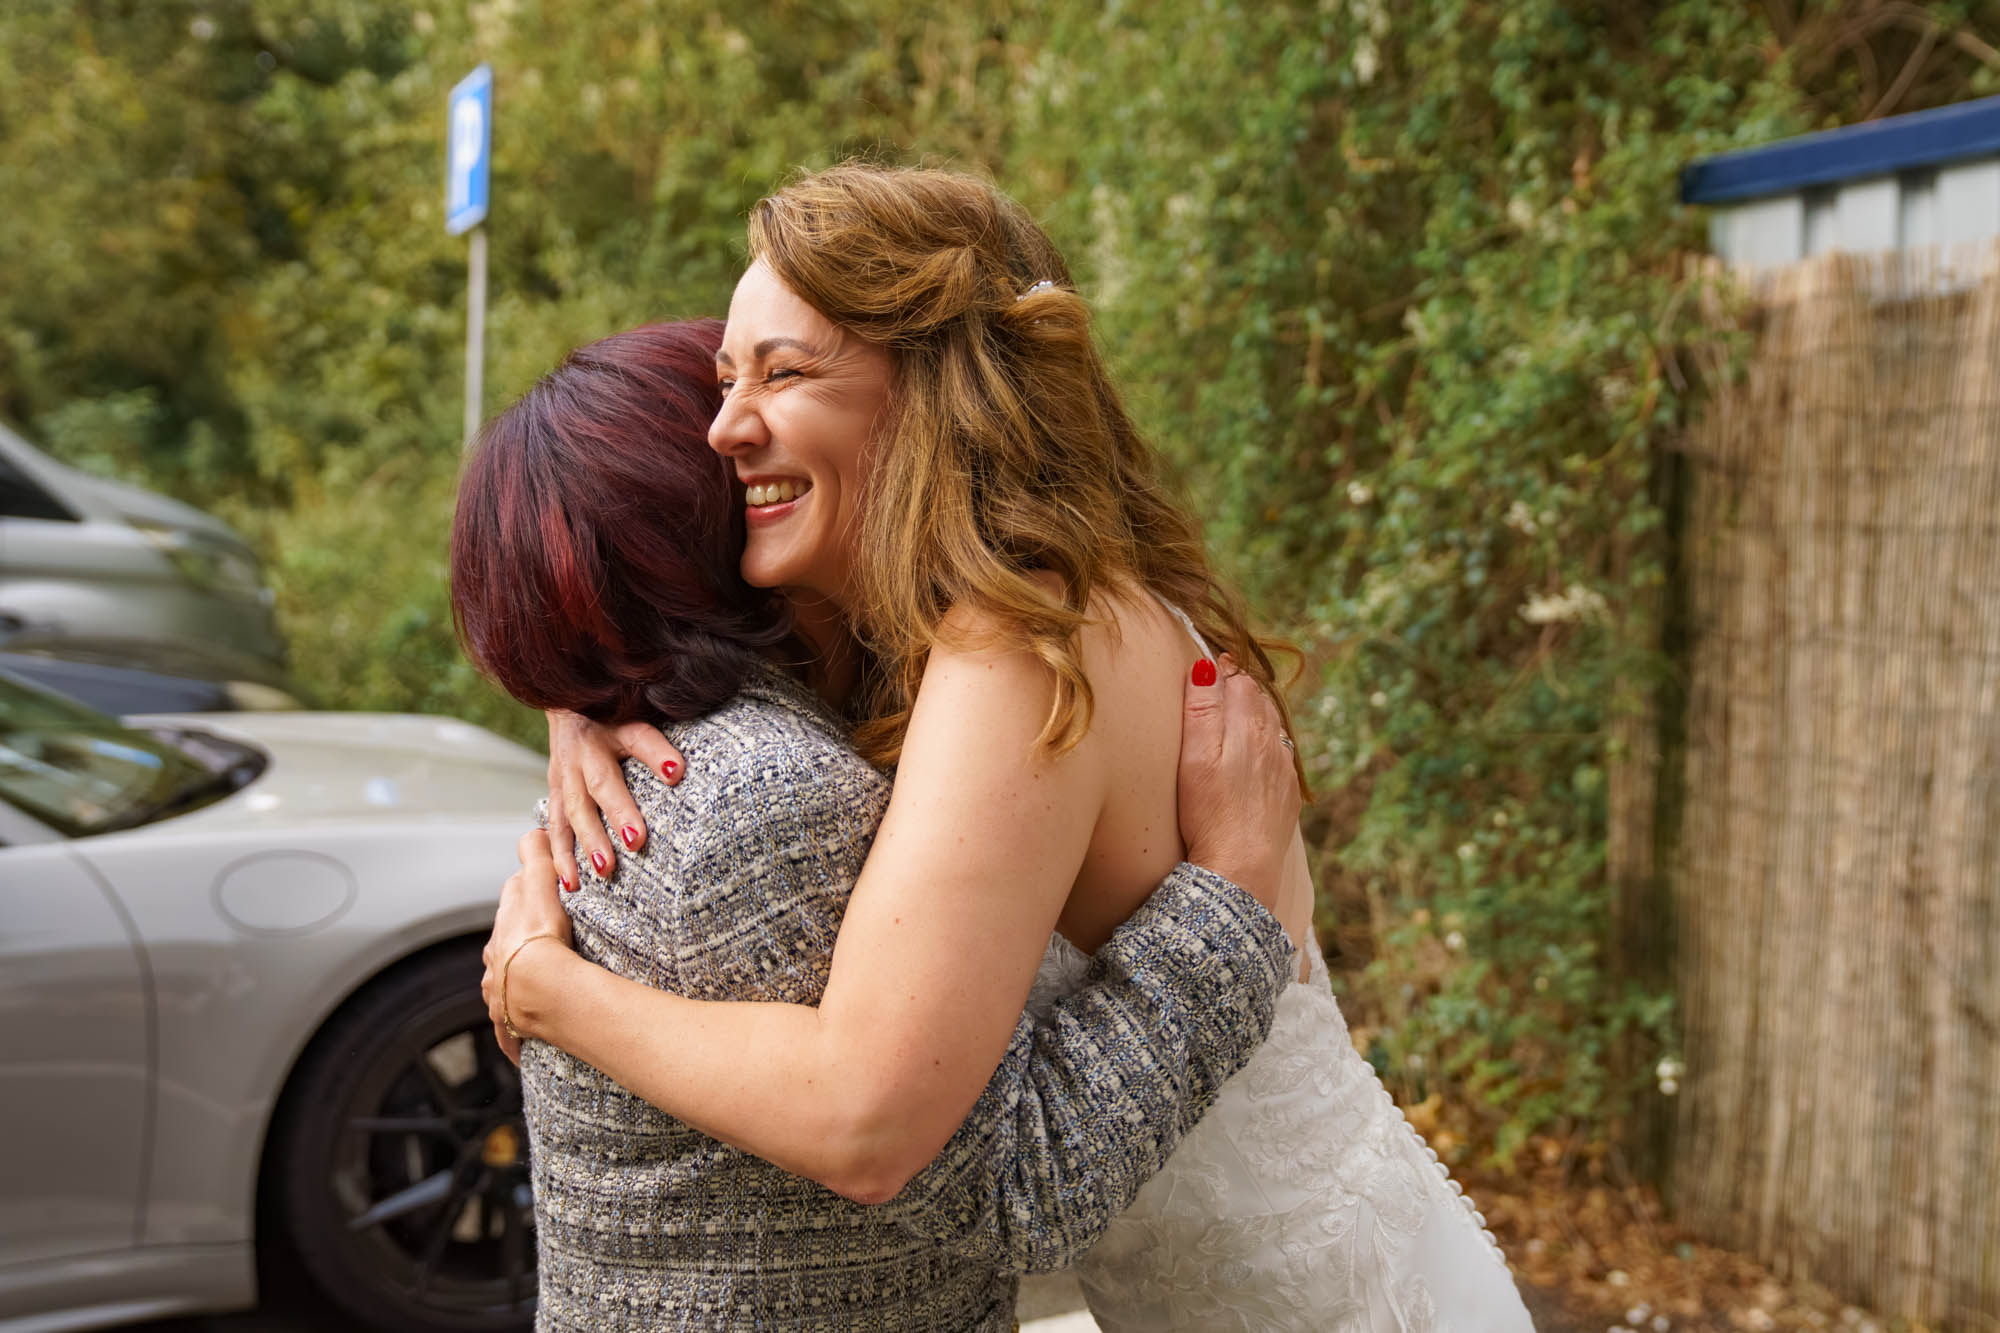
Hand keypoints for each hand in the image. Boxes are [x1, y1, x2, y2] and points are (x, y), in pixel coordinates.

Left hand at [480, 830, 576, 1063]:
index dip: (526, 895)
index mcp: (503, 931)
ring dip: (517, 983)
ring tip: (537, 984)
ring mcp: (501, 996)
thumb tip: (533, 830)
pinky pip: (511, 1031)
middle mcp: (495, 964)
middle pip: (504, 946)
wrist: (542, 989)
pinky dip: (516, 1034)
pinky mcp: (511, 1025)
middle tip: (543, 939)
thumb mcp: (540, 886)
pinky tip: (524, 1040)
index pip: (511, 905)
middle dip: (518, 941)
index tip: (541, 892)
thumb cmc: (543, 939)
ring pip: (505, 985)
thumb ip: (537, 856)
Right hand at [546, 709, 684, 885]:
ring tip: (604, 870)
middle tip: (636, 842)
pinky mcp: (553, 792)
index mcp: (612, 727)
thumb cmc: (613, 714)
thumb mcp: (637, 716)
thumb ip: (656, 743)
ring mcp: (564, 773)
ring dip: (588, 841)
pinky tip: (572, 883)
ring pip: (574, 810)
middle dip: (617, 813)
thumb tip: (678, 770)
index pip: (639, 738)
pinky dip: (561, 856)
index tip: (676, 771)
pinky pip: (555, 827)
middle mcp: (584, 750)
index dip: (656, 754)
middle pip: (601, 782)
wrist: (564, 703)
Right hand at [1176, 656, 1301, 912]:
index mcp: (1250, 727)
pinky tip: (1252, 758)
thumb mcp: (1196, 756)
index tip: (1206, 666)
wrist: (1241, 869)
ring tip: (1234, 715)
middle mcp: (1274, 743)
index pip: (1239, 681)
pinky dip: (1265, 746)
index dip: (1222, 671)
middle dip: (1239, 689)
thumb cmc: (1210, 813)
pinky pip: (1279, 757)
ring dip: (1254, 716)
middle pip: (1258, 700)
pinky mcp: (1286, 796)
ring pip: (1272, 727)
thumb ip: (1203, 709)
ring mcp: (1283, 770)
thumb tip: (1207, 666)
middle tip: (1217, 684)